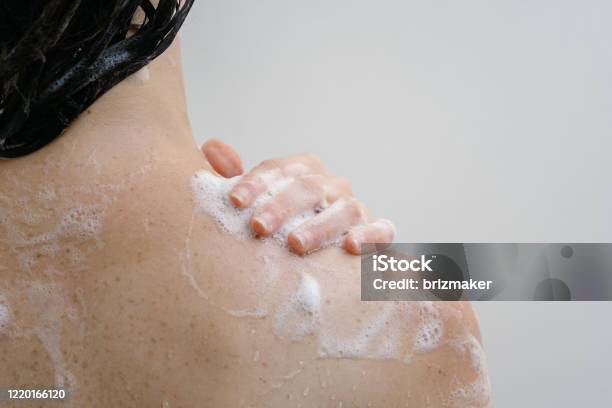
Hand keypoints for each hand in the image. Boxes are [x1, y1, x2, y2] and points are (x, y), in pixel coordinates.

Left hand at [202, 139, 394, 254]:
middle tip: (258, 227)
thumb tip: (212, 148)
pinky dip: (370, 235)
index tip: (235, 202)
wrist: (321, 253)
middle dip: (282, 205)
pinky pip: (382, 229)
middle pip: (308, 187)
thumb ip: (234, 179)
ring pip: (344, 208)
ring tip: (295, 243)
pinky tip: (350, 248)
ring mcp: (355, 207)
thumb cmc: (280, 225)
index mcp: (302, 172)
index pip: (279, 168)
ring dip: (320, 225)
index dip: (256, 182)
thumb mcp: (255, 203)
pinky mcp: (377, 231)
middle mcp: (330, 185)